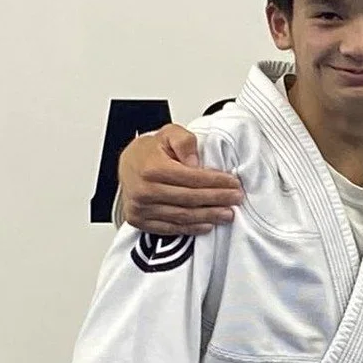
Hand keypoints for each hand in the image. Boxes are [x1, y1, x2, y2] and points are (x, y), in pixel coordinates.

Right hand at [120, 125, 240, 233]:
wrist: (126, 165)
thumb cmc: (149, 151)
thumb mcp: (168, 134)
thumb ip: (184, 141)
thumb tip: (195, 162)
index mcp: (151, 168)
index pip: (192, 178)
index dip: (216, 182)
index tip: (233, 183)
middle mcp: (144, 190)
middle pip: (190, 199)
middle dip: (217, 199)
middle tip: (236, 199)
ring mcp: (140, 208)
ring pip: (182, 216)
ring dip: (208, 216)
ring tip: (227, 214)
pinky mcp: (139, 221)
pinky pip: (170, 228)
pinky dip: (191, 228)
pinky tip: (207, 224)